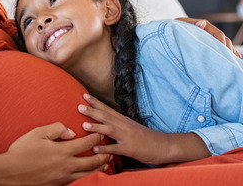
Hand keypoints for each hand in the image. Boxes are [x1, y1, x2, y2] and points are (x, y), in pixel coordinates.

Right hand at [3, 122, 110, 184]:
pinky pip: (78, 179)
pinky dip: (87, 175)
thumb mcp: (38, 133)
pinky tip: (87, 173)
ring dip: (99, 167)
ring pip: (87, 173)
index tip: (100, 133)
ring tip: (105, 163)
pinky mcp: (59, 184)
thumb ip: (56, 129)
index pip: (86, 143)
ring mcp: (64, 177)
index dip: (96, 137)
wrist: (11, 173)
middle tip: (110, 150)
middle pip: (92, 161)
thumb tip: (70, 132)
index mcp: (63, 151)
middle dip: (103, 155)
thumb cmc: (22, 151)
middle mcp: (67, 165)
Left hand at [79, 94, 210, 165]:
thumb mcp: (130, 128)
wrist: (164, 145)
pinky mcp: (130, 149)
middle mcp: (124, 126)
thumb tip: (104, 124)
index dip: (95, 102)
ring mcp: (127, 137)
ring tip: (84, 124)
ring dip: (97, 127)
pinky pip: (116, 149)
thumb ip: (117, 125)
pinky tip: (96, 149)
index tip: (83, 95)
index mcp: (123, 120)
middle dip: (92, 110)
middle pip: (106, 116)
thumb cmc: (146, 138)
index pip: (107, 109)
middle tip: (78, 105)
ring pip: (110, 130)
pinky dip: (106, 149)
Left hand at [177, 17, 240, 57]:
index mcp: (203, 26)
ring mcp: (208, 36)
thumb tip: (203, 23)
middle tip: (232, 61)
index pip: (218, 34)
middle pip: (224, 39)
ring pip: (223, 44)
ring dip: (229, 51)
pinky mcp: (207, 42)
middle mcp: (208, 30)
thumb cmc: (172, 28)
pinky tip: (236, 58)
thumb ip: (191, 24)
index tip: (226, 53)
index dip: (223, 43)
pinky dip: (228, 52)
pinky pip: (220, 47)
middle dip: (229, 49)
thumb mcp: (180, 25)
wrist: (167, 31)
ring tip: (235, 61)